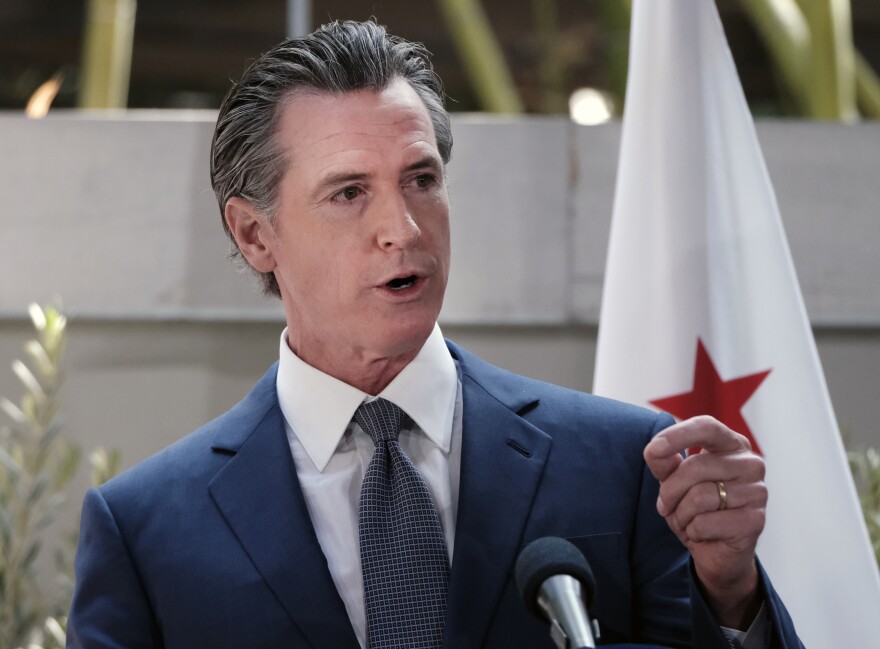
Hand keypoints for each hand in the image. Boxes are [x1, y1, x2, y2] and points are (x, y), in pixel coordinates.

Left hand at [643, 415, 765, 628]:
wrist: (717, 551)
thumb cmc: (695, 507)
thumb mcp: (674, 479)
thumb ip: (664, 461)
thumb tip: (655, 450)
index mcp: (731, 444)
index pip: (707, 427)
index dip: (678, 435)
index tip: (653, 450)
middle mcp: (750, 463)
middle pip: (694, 467)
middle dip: (669, 491)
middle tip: (666, 505)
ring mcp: (758, 491)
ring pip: (699, 497)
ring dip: (681, 514)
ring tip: (687, 520)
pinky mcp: (756, 520)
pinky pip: (705, 523)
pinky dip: (693, 531)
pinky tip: (702, 533)